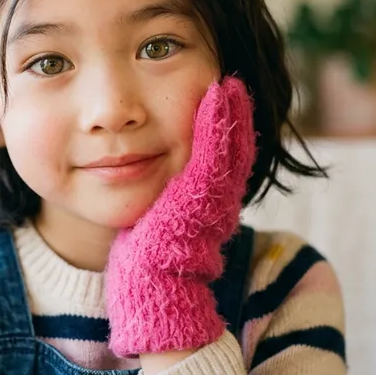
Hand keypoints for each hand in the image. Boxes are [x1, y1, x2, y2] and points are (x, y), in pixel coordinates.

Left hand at [105, 76, 255, 356]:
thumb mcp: (157, 225)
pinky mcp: (199, 194)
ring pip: (228, 147)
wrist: (150, 293)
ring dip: (230, 112)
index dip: (225, 132)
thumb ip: (163, 204)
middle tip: (234, 82)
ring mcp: (212, 197)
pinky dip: (217, 121)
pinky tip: (215, 93)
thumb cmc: (146, 263)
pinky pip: (213, 150)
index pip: (220, 161)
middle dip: (234, 117)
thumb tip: (140, 183)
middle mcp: (217, 200)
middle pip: (232, 150)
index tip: (222, 103)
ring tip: (230, 81)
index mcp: (207, 206)